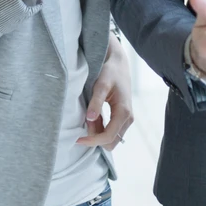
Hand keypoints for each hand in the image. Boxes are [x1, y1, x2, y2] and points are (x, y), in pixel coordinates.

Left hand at [77, 35, 133, 150]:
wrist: (118, 64)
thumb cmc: (110, 72)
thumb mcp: (101, 84)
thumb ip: (96, 101)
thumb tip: (90, 119)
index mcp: (123, 112)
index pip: (108, 137)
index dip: (92, 141)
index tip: (77, 139)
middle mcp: (128, 118)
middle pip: (111, 142)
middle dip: (95, 139)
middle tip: (82, 125)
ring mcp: (127, 118)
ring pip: (111, 138)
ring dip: (97, 133)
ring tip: (87, 117)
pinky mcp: (123, 117)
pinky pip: (112, 131)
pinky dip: (100, 129)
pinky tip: (92, 117)